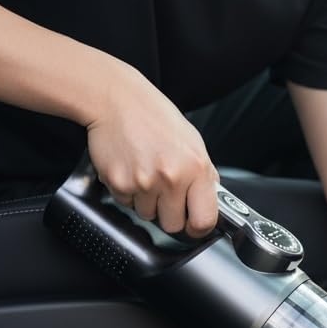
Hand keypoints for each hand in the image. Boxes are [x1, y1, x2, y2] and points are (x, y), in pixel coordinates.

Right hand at [85, 66, 218, 236]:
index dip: (199, 227)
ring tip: (145, 172)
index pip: (205, 220)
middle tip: (164, 192)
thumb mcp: (192, 141)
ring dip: (146, 201)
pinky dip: (127, 191)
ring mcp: (144, 182)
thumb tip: (209, 201)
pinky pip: (126, 204)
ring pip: (147, 215)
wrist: (117, 100)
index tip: (194, 225)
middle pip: (173, 225)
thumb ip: (203, 174)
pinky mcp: (119, 183)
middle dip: (169, 213)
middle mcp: (172, 177)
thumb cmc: (154, 117)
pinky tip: (131, 168)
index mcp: (196, 167)